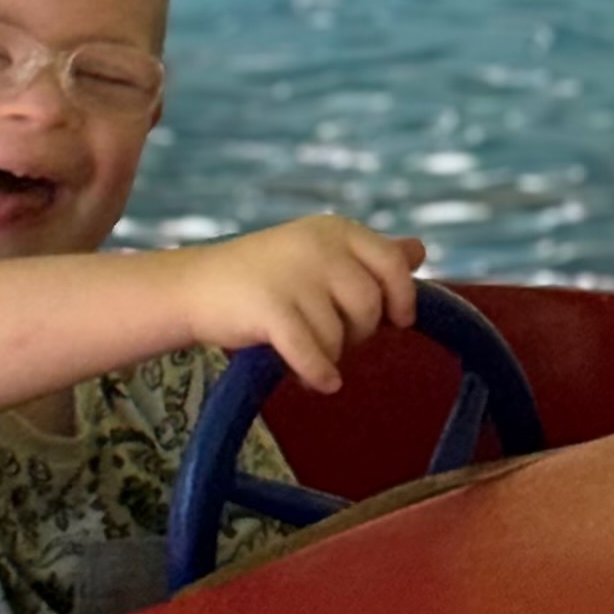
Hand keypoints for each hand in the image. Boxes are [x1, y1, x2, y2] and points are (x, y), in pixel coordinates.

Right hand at [185, 216, 423, 393]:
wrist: (194, 287)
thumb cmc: (265, 276)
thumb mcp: (319, 255)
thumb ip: (370, 255)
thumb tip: (420, 250)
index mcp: (336, 230)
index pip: (392, 263)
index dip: (402, 297)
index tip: (398, 320)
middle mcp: (318, 246)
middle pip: (369, 305)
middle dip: (358, 333)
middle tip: (334, 339)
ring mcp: (294, 275)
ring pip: (339, 334)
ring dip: (329, 355)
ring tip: (306, 354)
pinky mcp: (270, 307)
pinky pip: (313, 353)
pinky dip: (318, 373)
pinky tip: (319, 383)